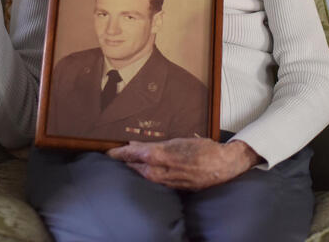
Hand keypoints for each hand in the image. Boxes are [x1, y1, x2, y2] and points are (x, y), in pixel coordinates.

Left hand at [107, 138, 261, 190]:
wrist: (222, 166)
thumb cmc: (202, 149)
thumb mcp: (177, 141)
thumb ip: (155, 145)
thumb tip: (134, 145)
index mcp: (158, 155)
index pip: (130, 154)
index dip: (117, 153)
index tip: (106, 151)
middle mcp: (159, 171)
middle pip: (133, 167)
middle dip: (122, 161)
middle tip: (112, 155)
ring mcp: (165, 181)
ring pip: (142, 175)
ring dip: (133, 168)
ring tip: (125, 162)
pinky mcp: (172, 188)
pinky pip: (153, 181)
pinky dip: (146, 174)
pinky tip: (145, 170)